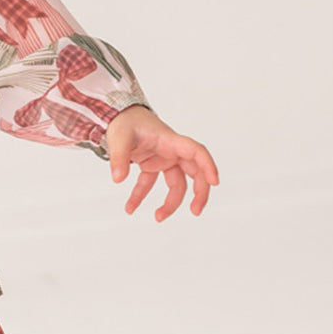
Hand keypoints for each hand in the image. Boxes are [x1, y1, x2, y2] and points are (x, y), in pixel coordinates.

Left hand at [104, 105, 218, 220]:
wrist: (118, 115)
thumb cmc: (124, 122)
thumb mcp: (119, 138)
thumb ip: (119, 158)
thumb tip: (118, 179)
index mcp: (170, 141)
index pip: (196, 152)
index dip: (208, 166)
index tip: (215, 182)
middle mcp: (171, 151)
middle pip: (194, 173)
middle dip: (199, 193)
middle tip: (195, 211)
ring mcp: (163, 159)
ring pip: (176, 184)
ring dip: (170, 202)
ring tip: (158, 218)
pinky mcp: (152, 165)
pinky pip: (151, 185)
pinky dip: (141, 196)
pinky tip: (130, 208)